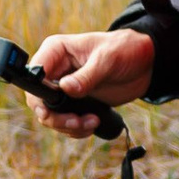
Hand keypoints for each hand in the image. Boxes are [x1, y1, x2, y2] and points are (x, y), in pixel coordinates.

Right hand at [24, 30, 155, 137]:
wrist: (144, 63)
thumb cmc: (124, 50)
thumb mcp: (107, 60)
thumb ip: (86, 75)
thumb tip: (65, 88)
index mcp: (56, 51)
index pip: (34, 75)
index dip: (38, 96)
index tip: (50, 111)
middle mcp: (55, 70)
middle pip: (38, 101)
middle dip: (55, 117)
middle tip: (76, 122)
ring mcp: (64, 88)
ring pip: (50, 116)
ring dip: (68, 126)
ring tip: (92, 123)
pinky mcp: (75, 102)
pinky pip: (65, 122)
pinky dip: (76, 129)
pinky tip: (93, 124)